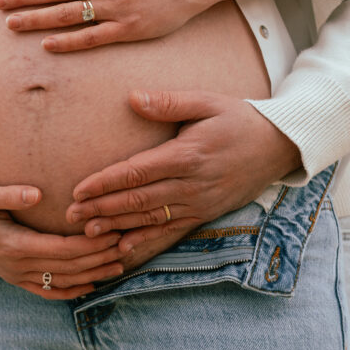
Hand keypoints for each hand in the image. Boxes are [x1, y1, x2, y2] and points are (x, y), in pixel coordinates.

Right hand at [0, 181, 126, 299]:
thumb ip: (8, 194)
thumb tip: (36, 194)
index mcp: (14, 245)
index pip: (63, 250)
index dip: (91, 245)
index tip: (115, 233)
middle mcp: (18, 265)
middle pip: (69, 268)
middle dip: (100, 258)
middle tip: (129, 244)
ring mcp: (17, 275)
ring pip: (62, 281)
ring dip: (93, 274)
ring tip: (121, 263)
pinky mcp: (15, 277)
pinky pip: (48, 291)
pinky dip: (71, 291)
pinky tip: (91, 285)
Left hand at [66, 89, 301, 253]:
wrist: (279, 146)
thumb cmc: (238, 119)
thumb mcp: (207, 102)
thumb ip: (169, 102)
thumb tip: (133, 98)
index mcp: (187, 155)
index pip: (137, 173)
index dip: (105, 183)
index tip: (78, 190)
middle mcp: (191, 185)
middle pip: (138, 201)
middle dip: (102, 209)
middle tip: (71, 216)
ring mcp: (198, 204)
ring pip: (151, 220)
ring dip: (117, 228)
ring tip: (88, 234)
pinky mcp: (203, 215)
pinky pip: (170, 233)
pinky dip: (146, 244)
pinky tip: (124, 251)